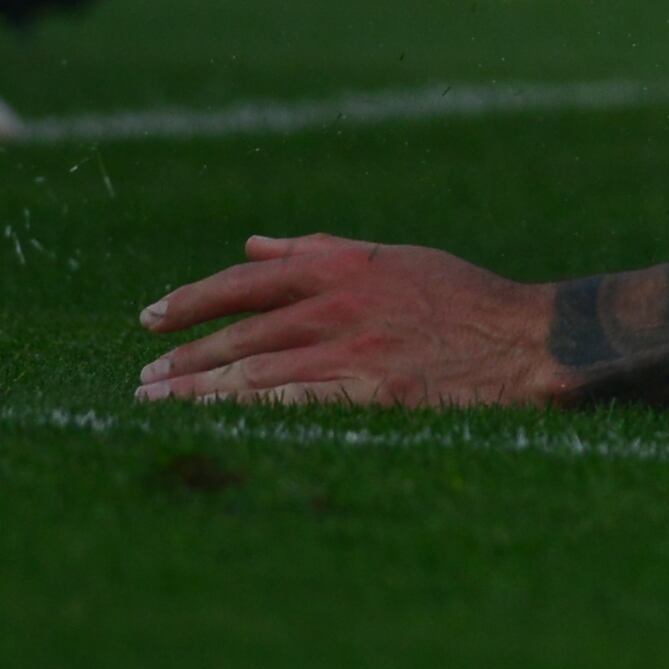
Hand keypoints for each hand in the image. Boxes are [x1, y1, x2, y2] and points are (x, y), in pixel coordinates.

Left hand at [138, 233, 567, 407]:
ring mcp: (353, 351)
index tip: (149, 318)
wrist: (526, 341)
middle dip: (183, 358)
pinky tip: (216, 425)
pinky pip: (295, 405)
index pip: (244, 280)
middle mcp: (338, 304)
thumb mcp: (390, 258)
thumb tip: (254, 242)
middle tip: (142, 380)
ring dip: (199, 391)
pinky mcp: (372, 394)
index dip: (190, 300)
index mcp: (340, 267)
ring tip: (157, 405)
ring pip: (254, 373)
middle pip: (239, 333)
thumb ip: (319, 250)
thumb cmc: (463, 299)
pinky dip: (249, 414)